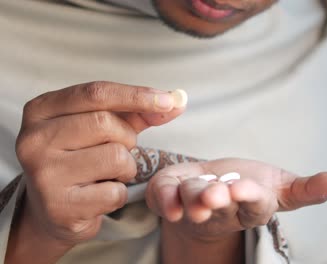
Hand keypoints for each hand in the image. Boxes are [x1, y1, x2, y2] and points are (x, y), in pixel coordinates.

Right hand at [7, 81, 183, 263]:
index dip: (137, 95)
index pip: (96, 93)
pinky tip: (98, 195)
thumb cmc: (84, 158)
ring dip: (126, 168)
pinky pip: (114, 192)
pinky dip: (118, 194)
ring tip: (106, 174)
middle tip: (118, 150)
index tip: (169, 100)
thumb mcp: (105, 128)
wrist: (54, 210)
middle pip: (106, 123)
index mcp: (41, 110)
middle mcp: (33, 139)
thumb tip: (178, 99)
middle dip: (127, 138)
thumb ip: (138, 112)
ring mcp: (43, 174)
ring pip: (115, 157)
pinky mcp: (59, 206)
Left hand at [146, 158, 326, 240]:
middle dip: (217, 198)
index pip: (253, 205)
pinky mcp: (170, 195)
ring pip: (191, 199)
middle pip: (220, 206)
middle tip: (216, 193)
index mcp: (251, 206)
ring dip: (191, 194)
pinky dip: (163, 195)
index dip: (249, 197)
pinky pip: (163, 196)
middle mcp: (221, 209)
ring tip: (196, 189)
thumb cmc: (251, 185)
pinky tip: (166, 193)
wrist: (214, 189)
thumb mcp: (284, 187)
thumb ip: (312, 188)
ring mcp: (193, 204)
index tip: (244, 189)